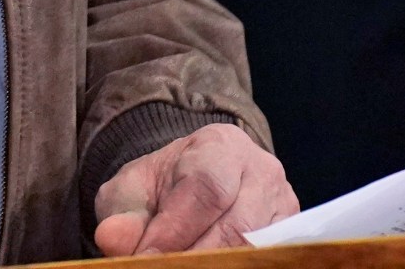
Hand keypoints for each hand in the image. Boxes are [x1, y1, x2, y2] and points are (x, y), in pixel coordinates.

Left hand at [93, 123, 297, 255]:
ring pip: (256, 248)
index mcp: (221, 146)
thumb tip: (114, 240)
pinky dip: (236, 265)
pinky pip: (268, 257)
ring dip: (217, 264)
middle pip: (237, 225)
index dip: (175, 229)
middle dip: (195, 256)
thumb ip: (122, 213)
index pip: (205, 189)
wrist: (194, 183)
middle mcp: (263, 173)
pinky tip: (208, 268)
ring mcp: (284, 207)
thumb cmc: (164, 186)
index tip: (146, 256)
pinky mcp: (290, 236)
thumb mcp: (132, 190)